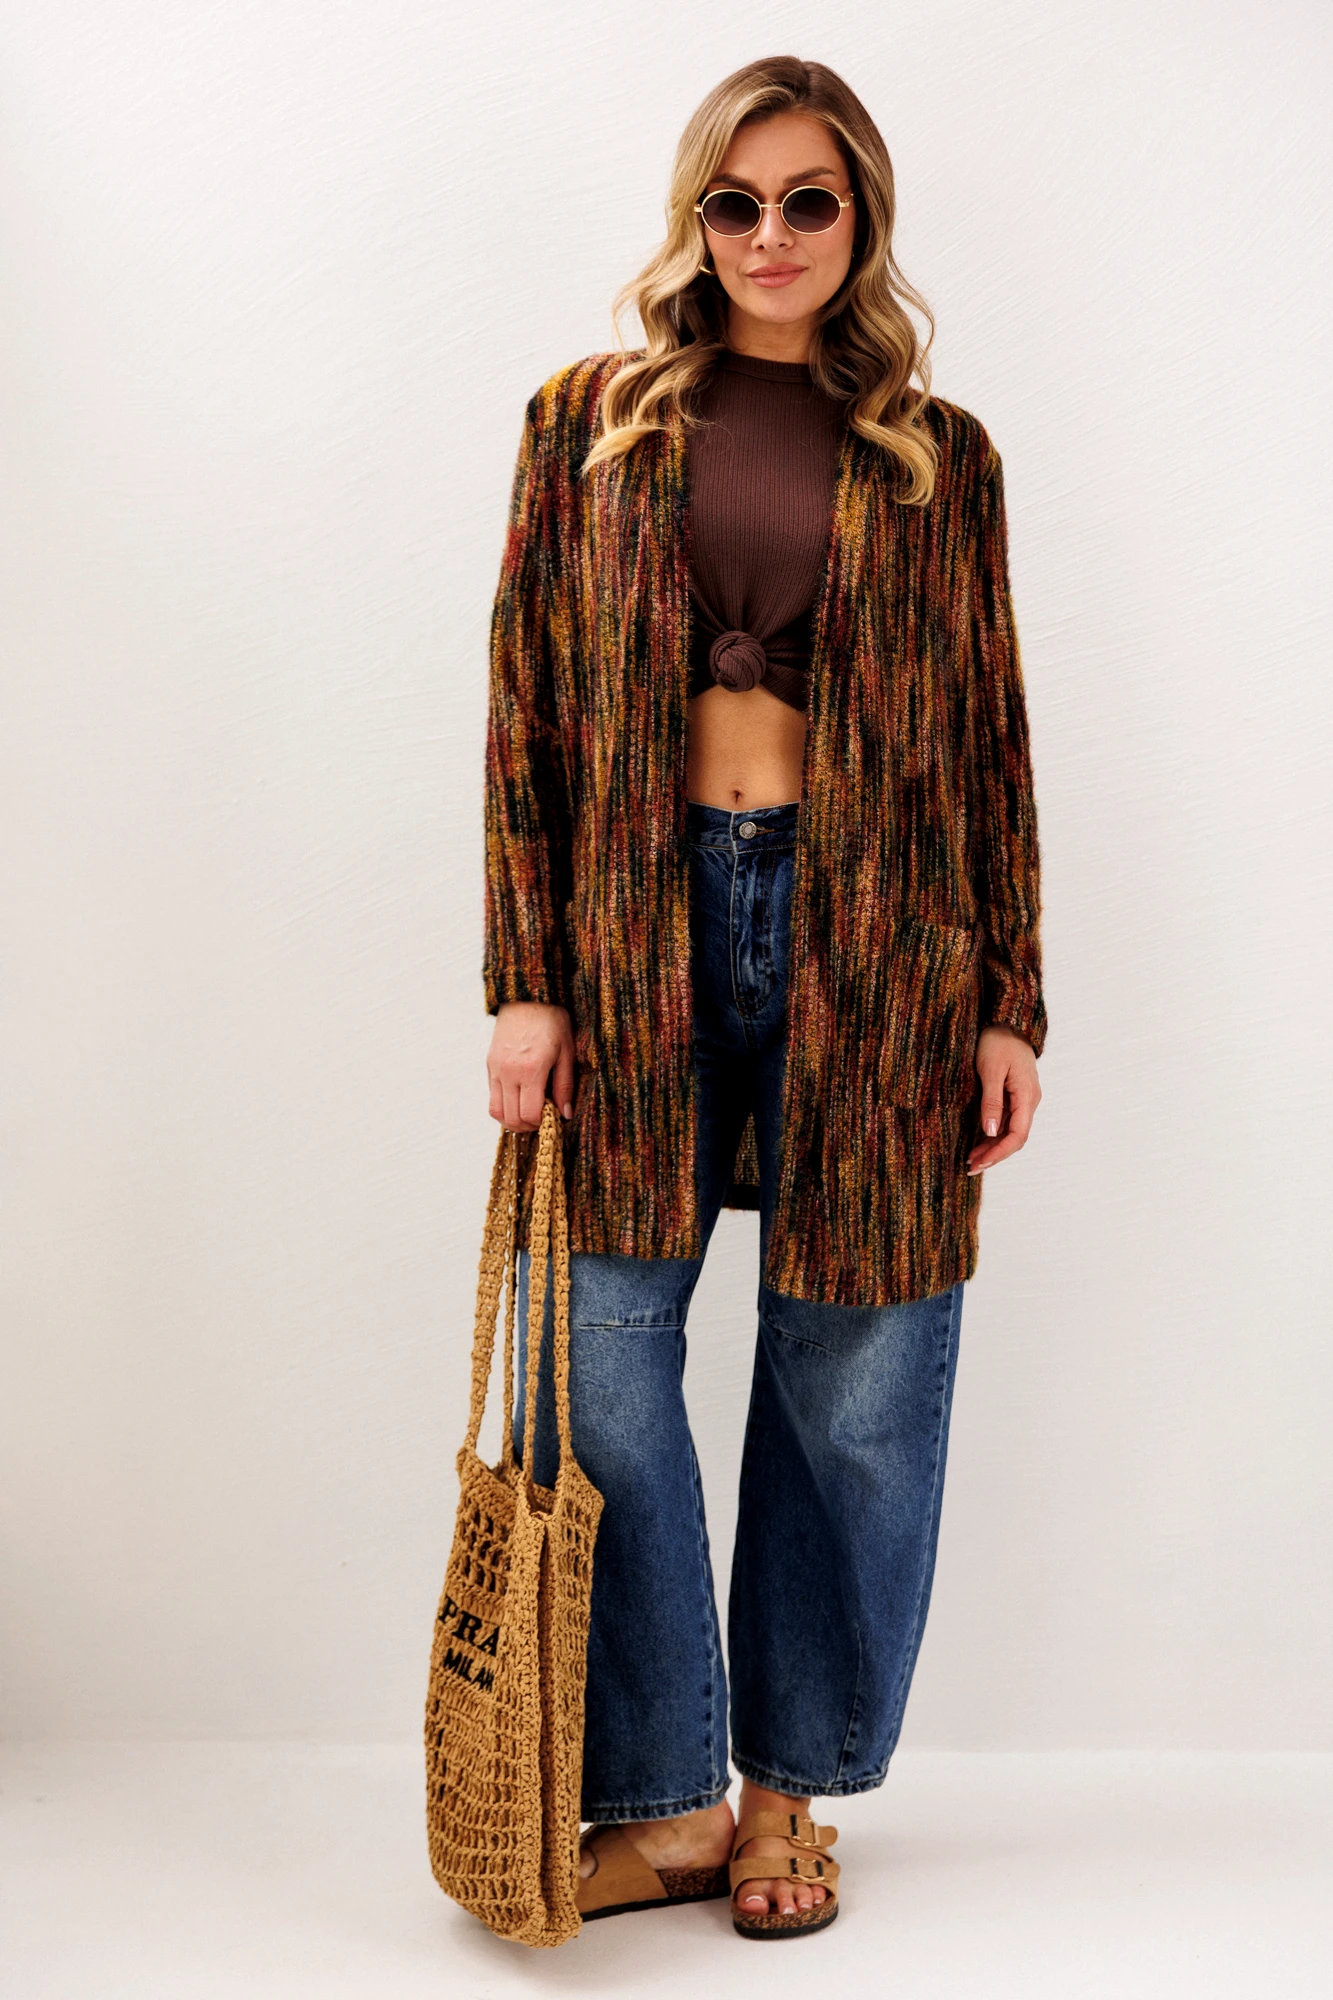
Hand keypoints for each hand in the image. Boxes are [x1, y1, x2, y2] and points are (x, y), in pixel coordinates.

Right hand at [486, 1001, 574, 1131]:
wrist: (528, 996)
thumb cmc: (553, 1021)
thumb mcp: (567, 1052)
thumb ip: (565, 1085)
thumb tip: (565, 1114)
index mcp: (531, 1070)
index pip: (530, 1114)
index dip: (542, 1122)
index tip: (552, 1117)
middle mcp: (509, 1072)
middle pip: (511, 1118)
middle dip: (527, 1126)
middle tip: (541, 1120)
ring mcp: (496, 1069)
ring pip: (496, 1111)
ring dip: (511, 1120)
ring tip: (528, 1114)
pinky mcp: (490, 1064)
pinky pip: (491, 1095)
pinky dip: (503, 1105)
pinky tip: (518, 1099)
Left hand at [966, 1025, 1040, 1174]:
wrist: (1006, 1020)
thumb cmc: (998, 1041)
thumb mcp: (990, 1070)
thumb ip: (991, 1101)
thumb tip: (992, 1132)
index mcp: (1027, 1095)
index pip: (1017, 1135)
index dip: (999, 1153)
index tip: (980, 1163)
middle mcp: (1029, 1100)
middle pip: (1015, 1137)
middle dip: (994, 1155)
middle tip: (970, 1167)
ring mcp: (1023, 1098)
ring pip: (1010, 1131)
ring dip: (992, 1147)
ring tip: (971, 1159)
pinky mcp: (1014, 1095)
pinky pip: (1007, 1121)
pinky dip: (993, 1134)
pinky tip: (978, 1142)